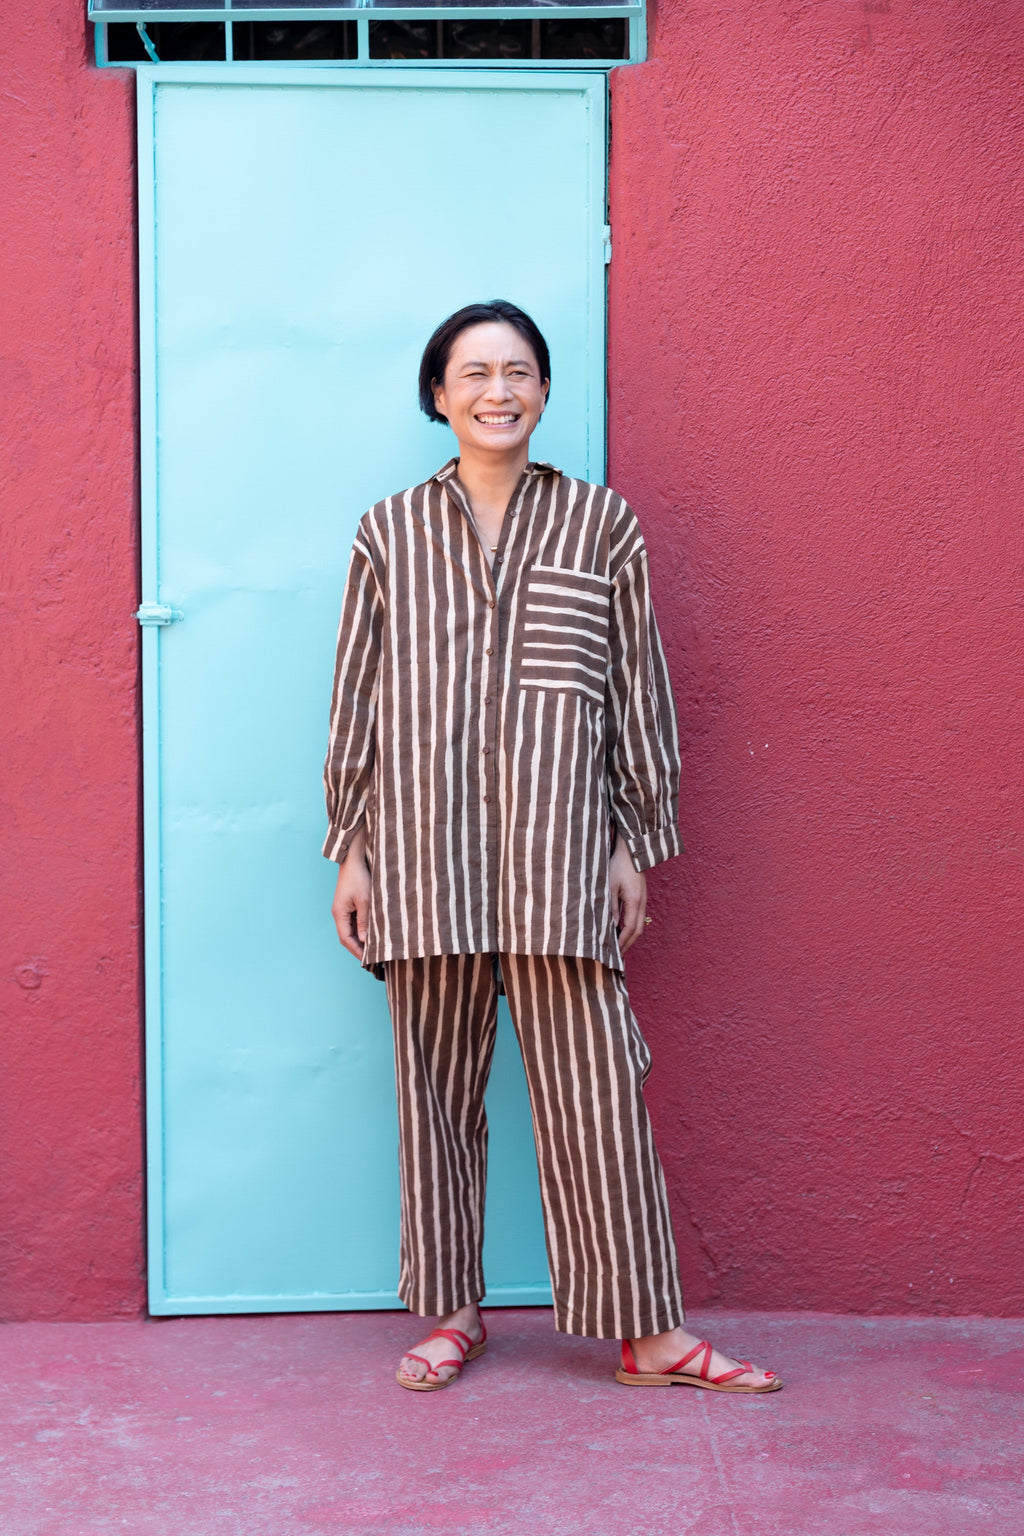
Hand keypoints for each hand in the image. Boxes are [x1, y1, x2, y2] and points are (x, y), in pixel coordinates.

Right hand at [331, 829, 370, 959]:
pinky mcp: (349, 905)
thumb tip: (365, 940)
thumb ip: (365, 921)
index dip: (356, 950)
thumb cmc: (359, 878)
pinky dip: (362, 930)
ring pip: (351, 930)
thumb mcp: (365, 901)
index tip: (367, 960)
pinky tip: (372, 934)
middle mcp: (339, 914)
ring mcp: (343, 910)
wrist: (354, 860)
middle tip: (372, 958)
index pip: (346, 939)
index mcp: (339, 914)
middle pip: (347, 937)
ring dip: (361, 939)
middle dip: (358, 948)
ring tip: (374, 949)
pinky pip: (354, 922)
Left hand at [610, 837, 646, 953]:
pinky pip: (638, 917)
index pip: (629, 928)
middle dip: (627, 944)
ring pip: (639, 925)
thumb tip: (610, 926)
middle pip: (638, 930)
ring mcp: (643, 900)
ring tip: (619, 947)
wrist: (632, 852)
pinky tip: (621, 931)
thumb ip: (611, 907)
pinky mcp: (641, 898)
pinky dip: (631, 928)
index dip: (622, 942)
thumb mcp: (610, 886)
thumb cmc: (618, 866)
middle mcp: (641, 903)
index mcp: (634, 901)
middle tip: (618, 956)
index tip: (615, 953)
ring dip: (630, 937)